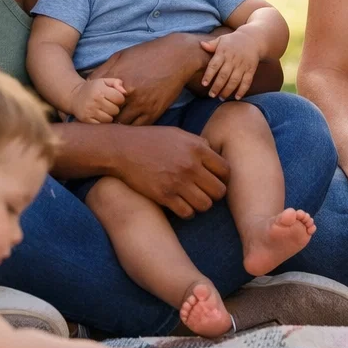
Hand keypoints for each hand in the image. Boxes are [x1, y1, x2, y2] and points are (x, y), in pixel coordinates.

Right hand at [68, 77, 126, 123]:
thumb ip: (117, 83)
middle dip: (114, 108)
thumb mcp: (104, 81)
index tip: (113, 97)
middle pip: (116, 110)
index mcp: (100, 90)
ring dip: (109, 116)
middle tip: (108, 104)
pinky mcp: (86, 120)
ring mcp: (89, 111)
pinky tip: (99, 115)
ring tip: (103, 110)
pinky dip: (102, 121)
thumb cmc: (93, 88)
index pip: (120, 99)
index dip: (119, 98)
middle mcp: (95, 101)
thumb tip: (125, 92)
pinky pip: (101, 124)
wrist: (74, 96)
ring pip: (109, 119)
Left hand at [89, 34, 200, 124]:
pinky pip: (137, 128)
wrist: (177, 56)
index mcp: (116, 79)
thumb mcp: (120, 56)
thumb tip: (86, 83)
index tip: (88, 110)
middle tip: (97, 121)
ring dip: (115, 126)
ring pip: (121, 126)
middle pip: (106, 116)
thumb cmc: (147, 53)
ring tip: (112, 124)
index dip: (89, 107)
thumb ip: (102, 71)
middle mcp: (128, 94)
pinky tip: (127, 124)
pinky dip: (130, 129)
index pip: (94, 100)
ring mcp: (142, 104)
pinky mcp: (154, 111)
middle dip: (100, 119)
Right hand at [109, 125, 230, 218]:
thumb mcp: (178, 134)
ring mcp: (177, 182)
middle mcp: (190, 166)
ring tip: (194, 200)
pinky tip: (182, 206)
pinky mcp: (163, 196)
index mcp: (197, 149)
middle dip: (215, 194)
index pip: (226, 170)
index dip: (224, 178)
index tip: (217, 181)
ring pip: (205, 205)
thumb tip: (214, 152)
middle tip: (206, 192)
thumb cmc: (151, 140)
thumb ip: (199, 143)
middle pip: (219, 191)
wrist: (122, 149)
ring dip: (202, 204)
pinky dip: (187, 212)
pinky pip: (187, 213)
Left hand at [199, 29, 259, 99]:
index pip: (214, 65)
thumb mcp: (222, 39)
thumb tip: (201, 44)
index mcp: (224, 53)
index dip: (209, 75)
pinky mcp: (251, 69)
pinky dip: (242, 90)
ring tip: (221, 97)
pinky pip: (247, 81)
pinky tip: (237, 97)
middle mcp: (233, 60)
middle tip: (211, 95)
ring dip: (228, 90)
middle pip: (224, 75)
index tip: (204, 84)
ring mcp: (243, 65)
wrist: (252, 39)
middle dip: (217, 86)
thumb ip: (212, 44)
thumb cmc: (233, 41)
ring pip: (235, 80)